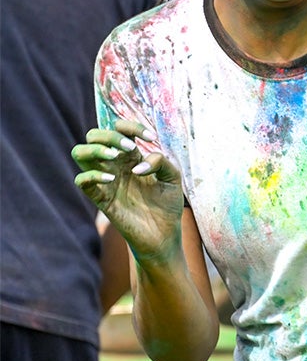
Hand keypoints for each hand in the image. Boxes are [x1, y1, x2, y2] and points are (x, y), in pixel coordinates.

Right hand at [72, 119, 184, 263]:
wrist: (164, 234)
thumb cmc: (167, 204)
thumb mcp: (173, 177)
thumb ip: (162, 161)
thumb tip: (137, 165)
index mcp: (131, 156)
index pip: (118, 128)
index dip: (131, 126)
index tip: (150, 138)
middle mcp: (114, 165)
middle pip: (93, 135)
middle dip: (109, 134)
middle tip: (130, 148)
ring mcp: (105, 180)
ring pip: (79, 152)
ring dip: (95, 149)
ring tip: (115, 157)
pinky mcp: (100, 198)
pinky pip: (80, 180)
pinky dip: (92, 175)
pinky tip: (113, 179)